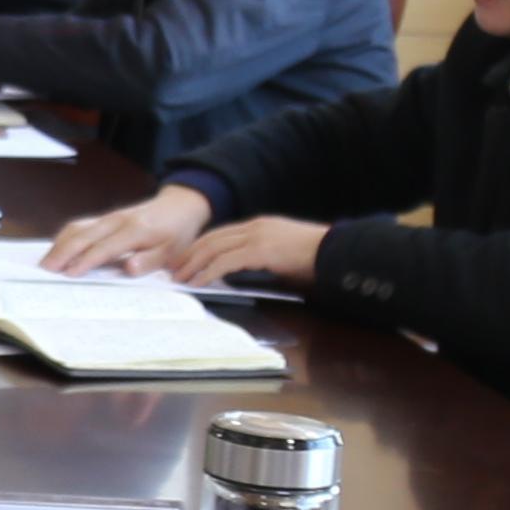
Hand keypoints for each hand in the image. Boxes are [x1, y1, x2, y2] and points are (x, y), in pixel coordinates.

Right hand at [47, 191, 208, 275]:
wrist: (180, 205)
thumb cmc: (176, 232)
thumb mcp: (172, 252)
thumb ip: (150, 260)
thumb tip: (129, 268)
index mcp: (136, 231)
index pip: (105, 247)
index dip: (86, 261)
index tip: (69, 273)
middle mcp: (118, 221)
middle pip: (84, 235)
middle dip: (63, 252)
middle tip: (46, 270)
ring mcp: (109, 217)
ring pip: (78, 227)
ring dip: (60, 244)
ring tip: (46, 263)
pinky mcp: (105, 218)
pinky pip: (80, 225)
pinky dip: (65, 237)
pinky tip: (57, 249)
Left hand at [180, 215, 327, 287]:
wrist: (336, 252)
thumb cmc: (315, 258)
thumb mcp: (282, 256)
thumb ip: (261, 260)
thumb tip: (242, 275)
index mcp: (259, 226)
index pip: (221, 234)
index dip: (200, 247)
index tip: (185, 259)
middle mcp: (254, 227)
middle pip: (211, 239)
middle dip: (189, 254)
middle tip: (173, 269)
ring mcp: (257, 236)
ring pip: (214, 248)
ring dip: (193, 264)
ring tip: (180, 278)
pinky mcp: (260, 250)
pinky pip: (225, 262)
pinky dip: (208, 272)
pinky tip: (198, 283)